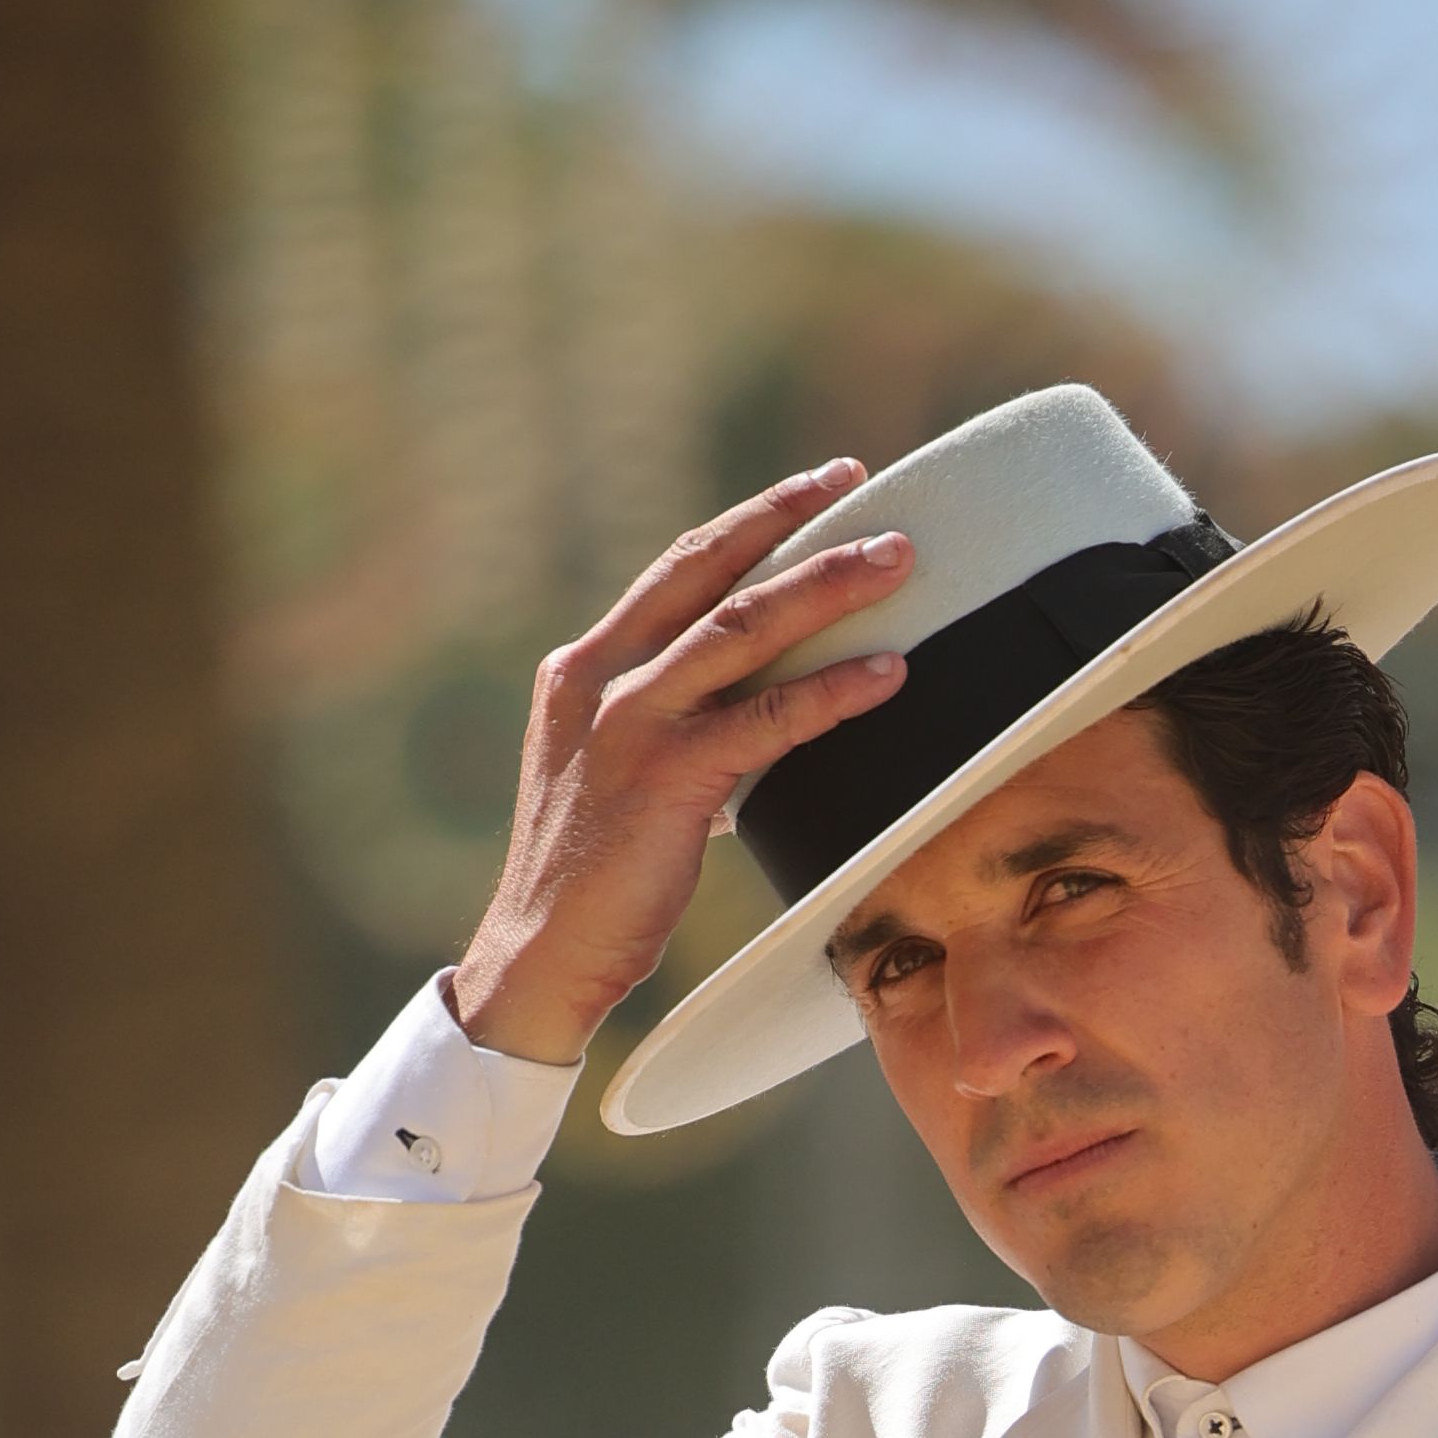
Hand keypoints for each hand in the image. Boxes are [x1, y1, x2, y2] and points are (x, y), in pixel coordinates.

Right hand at [450, 461, 916, 1064]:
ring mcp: (630, 723)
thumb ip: (672, 728)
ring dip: (827, 586)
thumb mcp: (621, 776)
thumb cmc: (593, 880)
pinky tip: (889, 674)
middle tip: (861, 483)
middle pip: (710, 572)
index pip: (678, 571)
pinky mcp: (666, 778)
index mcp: (586, 668)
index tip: (813, 490)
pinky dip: (832, 691)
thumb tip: (753, 709)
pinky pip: (766, 720)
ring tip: (897, 560)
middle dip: (790, 519)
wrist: (540, 954)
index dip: (749, 523)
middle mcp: (601, 676)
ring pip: (743, 627)